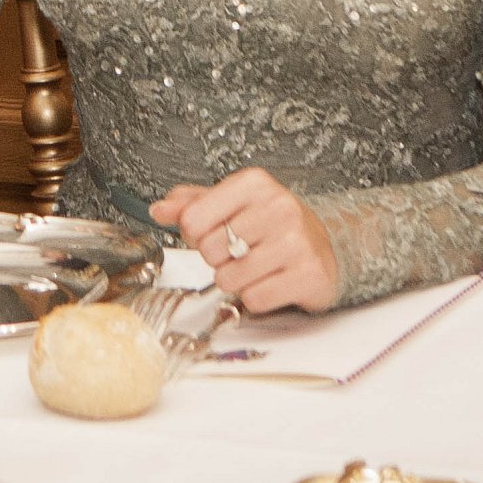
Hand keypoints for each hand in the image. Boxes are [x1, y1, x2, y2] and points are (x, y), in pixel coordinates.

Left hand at [150, 167, 338, 313]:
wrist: (324, 245)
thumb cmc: (271, 225)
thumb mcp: (231, 204)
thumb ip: (191, 205)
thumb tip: (158, 210)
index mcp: (254, 183)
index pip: (193, 219)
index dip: (196, 235)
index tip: (216, 232)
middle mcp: (278, 206)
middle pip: (209, 251)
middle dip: (219, 259)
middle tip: (243, 251)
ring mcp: (296, 241)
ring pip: (230, 278)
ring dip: (237, 281)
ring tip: (258, 266)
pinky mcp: (308, 274)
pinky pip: (255, 299)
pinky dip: (257, 297)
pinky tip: (272, 281)